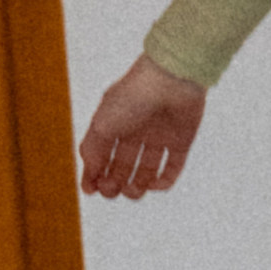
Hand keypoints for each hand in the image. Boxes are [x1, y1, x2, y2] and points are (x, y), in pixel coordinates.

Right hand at [80, 54, 206, 198]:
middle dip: (113, 183)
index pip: (100, 155)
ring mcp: (159, 136)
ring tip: (131, 191)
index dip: (94, 175)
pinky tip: (153, 185)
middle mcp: (135, 131)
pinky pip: (172, 166)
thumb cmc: (134, 96)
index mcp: (114, 123)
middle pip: (121, 166)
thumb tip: (89, 178)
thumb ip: (92, 151)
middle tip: (112, 189)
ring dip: (136, 187)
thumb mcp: (102, 124)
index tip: (91, 189)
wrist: (172, 78)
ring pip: (145, 170)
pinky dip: (164, 182)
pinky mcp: (181, 140)